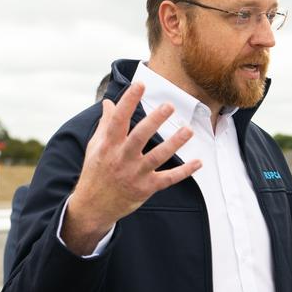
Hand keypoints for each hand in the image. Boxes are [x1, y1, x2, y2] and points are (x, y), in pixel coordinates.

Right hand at [63, 82, 201, 254]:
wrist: (93, 206)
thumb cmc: (96, 172)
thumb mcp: (95, 147)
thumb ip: (104, 124)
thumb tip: (108, 102)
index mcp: (109, 145)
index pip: (118, 119)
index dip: (128, 101)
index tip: (140, 84)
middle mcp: (122, 158)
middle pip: (140, 137)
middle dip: (154, 121)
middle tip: (169, 105)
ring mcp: (135, 174)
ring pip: (157, 157)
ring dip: (174, 143)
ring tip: (188, 130)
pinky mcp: (146, 188)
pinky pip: (168, 179)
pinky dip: (184, 172)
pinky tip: (198, 162)